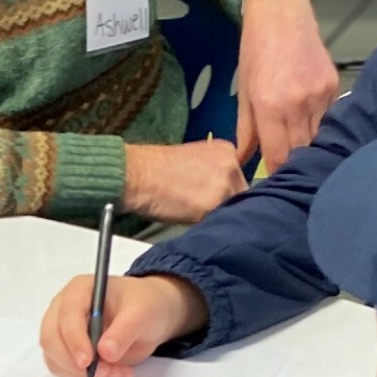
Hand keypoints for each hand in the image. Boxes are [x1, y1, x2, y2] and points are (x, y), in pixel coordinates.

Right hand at [39, 272, 205, 376]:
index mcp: (80, 290)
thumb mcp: (143, 313)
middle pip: (51, 338)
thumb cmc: (145, 305)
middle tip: (106, 373)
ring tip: (117, 374)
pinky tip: (111, 375)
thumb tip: (105, 352)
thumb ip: (125, 330)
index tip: (88, 362)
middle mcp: (64, 308)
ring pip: (55, 359)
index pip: (66, 314)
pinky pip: (64, 370)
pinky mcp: (67, 350)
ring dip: (82, 375)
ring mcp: (62, 330)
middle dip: (74, 363)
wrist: (148, 316)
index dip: (74, 339)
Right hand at [121, 138, 246, 223]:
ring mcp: (224, 186)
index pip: (240, 180)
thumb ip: (214, 173)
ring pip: (233, 212)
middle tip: (201, 209)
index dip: (226, 194)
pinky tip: (190, 220)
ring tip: (194, 215)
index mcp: (227, 150)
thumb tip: (222, 194)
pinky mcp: (213, 206)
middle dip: (226, 206)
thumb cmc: (154, 169)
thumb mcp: (193, 160)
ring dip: (218, 217)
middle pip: (241, 196)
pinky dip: (208, 226)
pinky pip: (219, 223)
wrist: (135, 174)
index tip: (211, 198)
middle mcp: (231, 165)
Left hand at [235, 0, 337, 174]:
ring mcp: (319, 95)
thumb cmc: (255, 52)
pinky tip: (312, 126)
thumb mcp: (244, 92)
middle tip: (290, 174)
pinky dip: (321, 126)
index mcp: (270, 106)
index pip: (279, 156)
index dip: (278, 173)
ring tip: (303, 156)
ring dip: (310, 147)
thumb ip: (246, 130)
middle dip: (295, 164)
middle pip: (301, 150)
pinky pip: (329, 117)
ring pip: (318, 136)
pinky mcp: (334, 86)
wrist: (281, 14)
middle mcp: (298, 103)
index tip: (276, 184)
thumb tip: (242, 160)